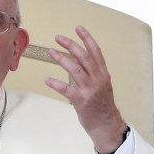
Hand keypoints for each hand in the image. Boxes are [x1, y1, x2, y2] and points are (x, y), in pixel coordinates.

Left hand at [45, 25, 127, 153]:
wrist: (106, 125)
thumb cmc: (102, 106)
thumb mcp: (103, 86)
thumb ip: (94, 73)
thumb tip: (81, 61)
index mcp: (103, 74)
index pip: (96, 51)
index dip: (87, 38)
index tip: (78, 28)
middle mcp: (98, 79)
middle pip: (83, 56)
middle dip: (70, 44)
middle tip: (58, 38)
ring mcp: (90, 90)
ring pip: (75, 69)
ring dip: (61, 59)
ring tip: (50, 52)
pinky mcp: (81, 101)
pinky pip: (66, 89)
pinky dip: (55, 83)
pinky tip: (47, 79)